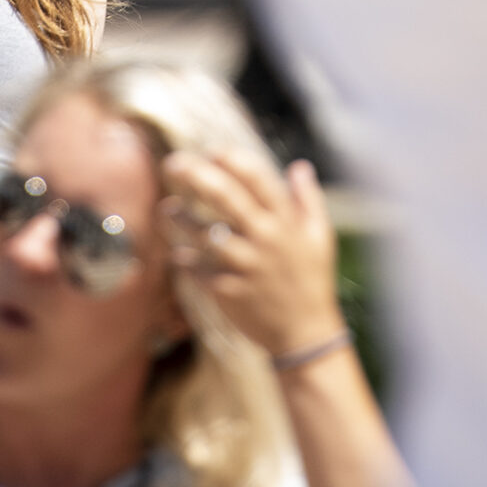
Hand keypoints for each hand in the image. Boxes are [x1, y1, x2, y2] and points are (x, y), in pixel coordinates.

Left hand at [163, 150, 343, 359]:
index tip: (212, 152)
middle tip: (173, 164)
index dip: (232, 160)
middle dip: (197, 176)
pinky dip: (184, 261)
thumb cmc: (312, 279)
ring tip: (166, 208)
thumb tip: (299, 166)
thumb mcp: (320, 236)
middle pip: (227, 198)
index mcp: (285, 221)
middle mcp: (264, 239)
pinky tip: (176, 254)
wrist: (304, 334)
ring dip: (182, 219)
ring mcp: (245, 266)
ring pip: (205, 234)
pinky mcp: (228, 292)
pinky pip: (198, 270)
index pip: (258, 178)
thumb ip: (308, 198)